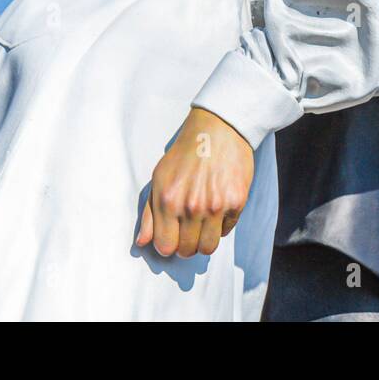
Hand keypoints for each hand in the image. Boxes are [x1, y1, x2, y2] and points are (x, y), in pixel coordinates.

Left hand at [137, 107, 253, 257]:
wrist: (217, 129)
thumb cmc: (184, 153)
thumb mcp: (159, 178)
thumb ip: (149, 213)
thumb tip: (142, 242)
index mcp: (168, 200)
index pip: (166, 246)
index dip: (168, 245)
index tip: (173, 237)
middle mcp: (191, 206)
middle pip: (188, 250)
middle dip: (186, 244)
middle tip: (189, 229)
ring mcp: (216, 205)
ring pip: (208, 246)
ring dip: (204, 239)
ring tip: (203, 223)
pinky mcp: (236, 202)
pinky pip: (227, 230)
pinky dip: (222, 224)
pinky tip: (218, 206)